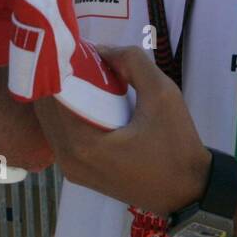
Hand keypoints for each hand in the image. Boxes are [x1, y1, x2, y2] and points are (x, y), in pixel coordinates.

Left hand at [33, 44, 210, 215]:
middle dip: (57, 81)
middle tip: (75, 56)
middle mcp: (68, 160)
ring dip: (62, 98)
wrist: (190, 191)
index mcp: (82, 144)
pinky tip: (86, 99)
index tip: (70, 45)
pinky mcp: (79, 175)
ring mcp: (71, 171)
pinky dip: (69, 116)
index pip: (52, 95)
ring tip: (81, 74)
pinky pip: (62, 138)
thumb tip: (99, 48)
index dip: (57, 67)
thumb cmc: (177, 144)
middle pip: (46, 109)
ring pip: (52, 123)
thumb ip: (131, 61)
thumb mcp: (163, 93)